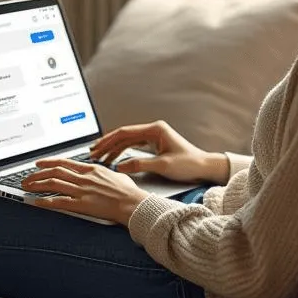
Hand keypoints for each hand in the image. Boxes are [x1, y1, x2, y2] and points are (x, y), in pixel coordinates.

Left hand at [22, 158, 148, 225]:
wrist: (133, 203)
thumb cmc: (128, 192)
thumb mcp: (116, 175)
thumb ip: (105, 173)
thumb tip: (102, 172)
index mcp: (91, 169)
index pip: (64, 162)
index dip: (49, 162)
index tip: (39, 163)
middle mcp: (84, 178)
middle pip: (55, 172)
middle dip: (38, 174)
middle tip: (27, 177)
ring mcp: (82, 190)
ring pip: (53, 183)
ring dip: (37, 184)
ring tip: (26, 187)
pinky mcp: (82, 204)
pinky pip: (59, 201)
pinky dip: (45, 201)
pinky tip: (36, 201)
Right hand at [91, 120, 228, 183]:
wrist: (205, 167)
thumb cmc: (189, 164)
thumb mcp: (163, 166)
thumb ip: (139, 164)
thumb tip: (119, 165)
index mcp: (155, 130)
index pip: (125, 133)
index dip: (108, 141)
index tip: (96, 148)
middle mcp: (154, 130)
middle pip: (124, 135)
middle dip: (108, 144)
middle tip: (93, 153)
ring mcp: (154, 137)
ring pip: (128, 141)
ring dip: (114, 149)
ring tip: (100, 157)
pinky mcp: (155, 144)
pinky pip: (134, 146)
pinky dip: (123, 152)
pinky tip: (114, 158)